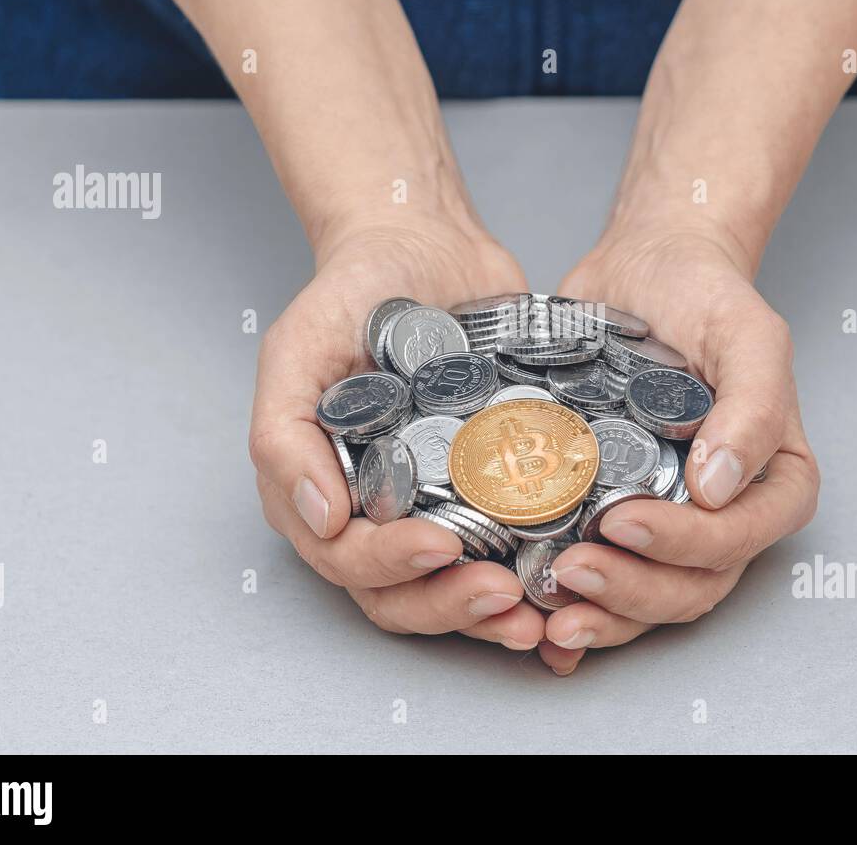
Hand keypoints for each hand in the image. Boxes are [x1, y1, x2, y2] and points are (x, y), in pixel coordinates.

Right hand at [249, 218, 545, 651]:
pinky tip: (570, 575)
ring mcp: (440, 502)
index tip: (441, 547)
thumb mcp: (296, 351)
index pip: (349, 560)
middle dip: (453, 607)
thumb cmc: (350, 294)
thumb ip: (285, 436)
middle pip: (406, 594)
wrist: (424, 244)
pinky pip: (514, 543)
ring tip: (540, 612)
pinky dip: (537, 572)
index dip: (392, 567)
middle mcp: (380, 511)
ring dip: (496, 613)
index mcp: (326, 491)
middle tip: (504, 597)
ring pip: (460, 586)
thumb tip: (320, 517)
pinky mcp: (495, 484)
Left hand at [538, 225, 819, 674]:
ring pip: (644, 599)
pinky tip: (534, 619)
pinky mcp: (609, 514)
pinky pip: (601, 579)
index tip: (622, 520)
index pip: (736, 539)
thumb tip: (720, 486)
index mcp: (770, 481)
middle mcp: (722, 514)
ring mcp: (665, 519)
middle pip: (689, 587)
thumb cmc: (707, 296)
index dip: (682, 545)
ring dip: (599, 616)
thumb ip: (753, 406)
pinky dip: (573, 608)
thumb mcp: (747, 334)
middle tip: (570, 571)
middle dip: (630, 592)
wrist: (646, 268)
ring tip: (547, 609)